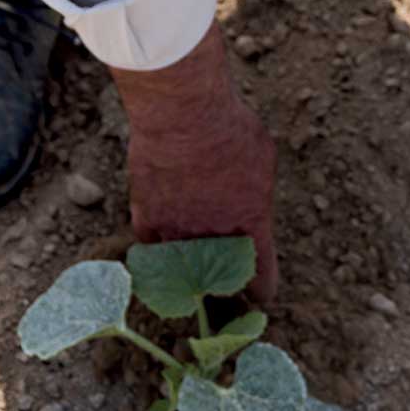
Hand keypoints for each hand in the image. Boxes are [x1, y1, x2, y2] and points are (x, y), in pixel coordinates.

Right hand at [110, 25, 278, 301]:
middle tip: (224, 280)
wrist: (183, 114)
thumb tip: (251, 198)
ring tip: (190, 259)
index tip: (260, 295)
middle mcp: (214, 239)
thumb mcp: (263, 155)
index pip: (262, 281)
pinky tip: (161, 237)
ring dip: (188, 266)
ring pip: (183, 267)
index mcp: (251, 227)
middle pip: (219, 281)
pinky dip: (157, 243)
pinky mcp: (146, 218)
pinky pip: (151, 245)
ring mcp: (177, 232)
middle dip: (224, 283)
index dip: (262, 290)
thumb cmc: (230, 127)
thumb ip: (258, 188)